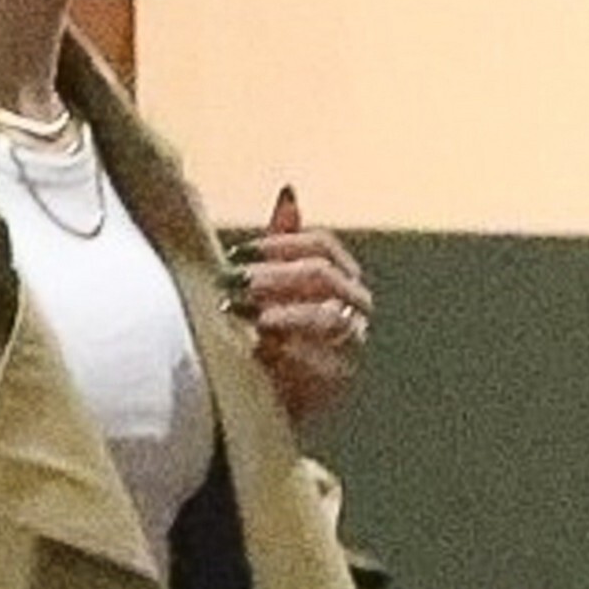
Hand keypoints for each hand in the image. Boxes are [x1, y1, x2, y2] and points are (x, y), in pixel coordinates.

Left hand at [225, 184, 372, 426]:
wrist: (270, 397)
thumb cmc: (269, 333)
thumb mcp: (268, 286)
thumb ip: (280, 244)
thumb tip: (289, 191)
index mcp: (341, 276)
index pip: (322, 245)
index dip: (278, 244)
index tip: (237, 253)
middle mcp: (354, 305)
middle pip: (322, 276)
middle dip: (273, 277)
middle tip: (233, 283)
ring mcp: (352, 343)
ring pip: (327, 317)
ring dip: (282, 314)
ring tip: (246, 316)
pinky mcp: (341, 380)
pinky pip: (321, 362)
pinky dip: (288, 354)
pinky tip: (260, 351)